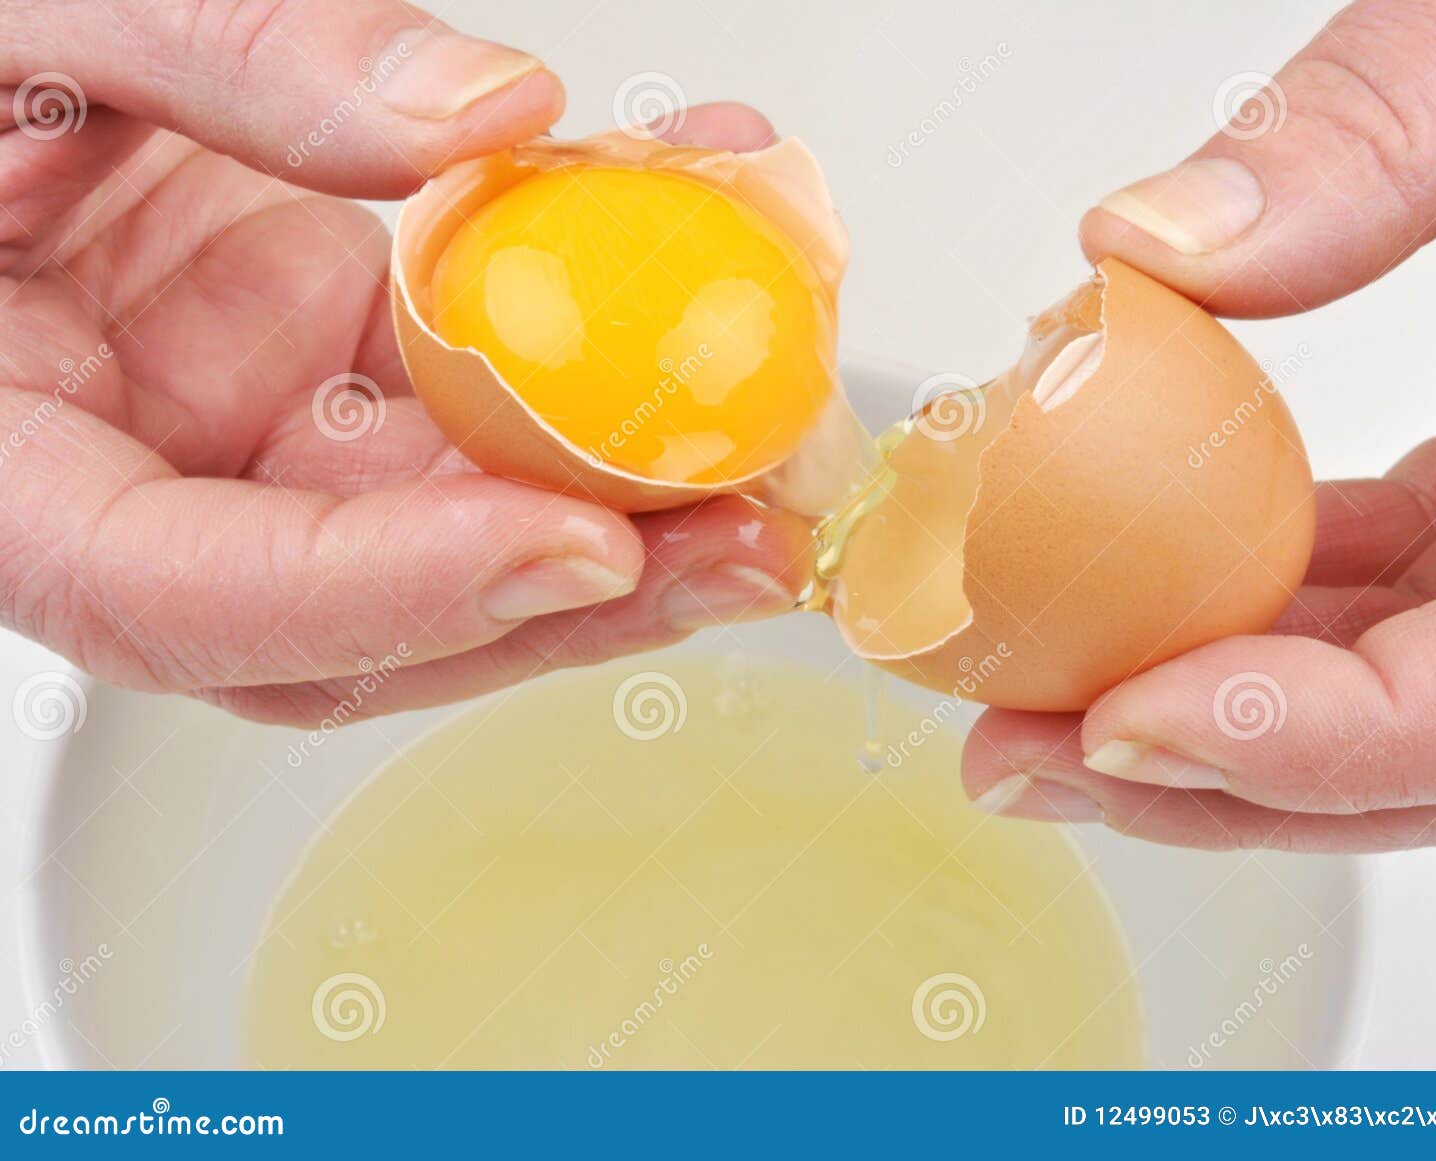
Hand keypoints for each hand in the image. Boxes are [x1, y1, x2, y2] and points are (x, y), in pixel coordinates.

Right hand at [0, 1, 811, 724]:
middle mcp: (147, 488)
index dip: (393, 591)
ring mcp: (252, 437)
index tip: (576, 547)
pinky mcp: (330, 378)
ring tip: (776, 444)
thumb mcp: (44, 20)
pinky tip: (703, 283)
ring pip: (454, 525)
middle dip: (576, 595)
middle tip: (750, 539)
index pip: (183, 595)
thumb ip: (238, 63)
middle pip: (368, 615)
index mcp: (10, 466)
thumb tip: (486, 118)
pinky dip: (600, 371)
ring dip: (628, 500)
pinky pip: (481, 404)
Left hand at [965, 0, 1435, 850]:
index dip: (1336, 737)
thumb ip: (1389, 125)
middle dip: (1231, 779)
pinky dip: (1269, 605)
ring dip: (1223, 712)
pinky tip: (1137, 589)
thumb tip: (1154, 250)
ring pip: (1419, 690)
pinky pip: (1408, 592)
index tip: (1133, 722)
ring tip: (1034, 699)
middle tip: (1027, 752)